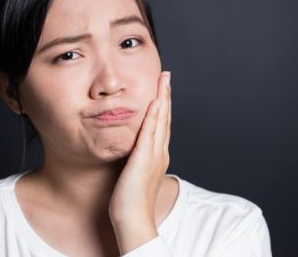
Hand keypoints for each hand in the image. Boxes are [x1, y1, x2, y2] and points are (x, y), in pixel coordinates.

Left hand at [109, 71, 171, 252]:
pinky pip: (149, 133)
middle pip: (164, 118)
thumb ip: (137, 160)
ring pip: (160, 121)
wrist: (134, 219)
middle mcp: (159, 152)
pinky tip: (155, 102)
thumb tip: (133, 152)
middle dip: (165, 95)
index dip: (162, 105)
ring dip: (162, 99)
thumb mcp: (135, 174)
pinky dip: (154, 117)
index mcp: (157, 156)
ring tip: (163, 80)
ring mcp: (153, 155)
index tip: (161, 89)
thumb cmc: (131, 200)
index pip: (161, 125)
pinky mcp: (144, 159)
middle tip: (166, 76)